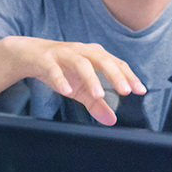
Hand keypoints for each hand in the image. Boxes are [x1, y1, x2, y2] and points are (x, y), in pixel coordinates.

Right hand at [2, 36, 145, 124]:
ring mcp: (64, 54)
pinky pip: (54, 68)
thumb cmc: (62, 69)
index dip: (129, 76)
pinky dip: (60, 79)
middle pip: (103, 60)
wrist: (31, 56)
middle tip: (125, 91)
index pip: (117, 64)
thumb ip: (96, 102)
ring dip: (91, 78)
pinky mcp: (46, 59)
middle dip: (116, 75)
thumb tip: (112, 120)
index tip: (140, 91)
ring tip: (99, 95)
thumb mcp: (80, 88)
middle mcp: (83, 51)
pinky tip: (66, 91)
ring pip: (81, 63)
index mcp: (95, 55)